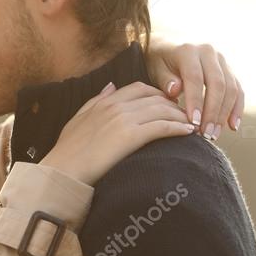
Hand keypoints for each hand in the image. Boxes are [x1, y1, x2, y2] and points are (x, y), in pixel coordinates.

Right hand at [40, 81, 194, 185]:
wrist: (63, 170)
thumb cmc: (68, 150)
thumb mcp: (78, 119)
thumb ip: (96, 101)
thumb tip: (111, 86)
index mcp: (105, 101)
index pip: (140, 88)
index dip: (158, 94)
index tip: (168, 105)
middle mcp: (116, 106)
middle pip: (155, 97)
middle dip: (174, 104)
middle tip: (186, 116)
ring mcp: (124, 120)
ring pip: (162, 110)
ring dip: (180, 116)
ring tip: (192, 124)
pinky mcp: (131, 137)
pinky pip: (162, 127)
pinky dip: (178, 128)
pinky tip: (188, 133)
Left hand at [144, 37, 243, 140]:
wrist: (168, 47)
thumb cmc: (158, 62)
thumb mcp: (155, 68)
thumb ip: (165, 79)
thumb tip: (175, 90)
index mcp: (188, 50)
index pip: (195, 78)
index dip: (195, 101)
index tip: (193, 122)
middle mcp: (209, 52)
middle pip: (217, 84)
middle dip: (213, 112)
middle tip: (206, 133)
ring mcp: (222, 61)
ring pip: (231, 89)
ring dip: (224, 114)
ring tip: (214, 134)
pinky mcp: (229, 70)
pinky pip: (238, 90)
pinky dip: (236, 109)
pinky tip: (231, 126)